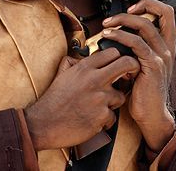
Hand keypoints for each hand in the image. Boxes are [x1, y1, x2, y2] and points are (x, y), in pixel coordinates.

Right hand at [24, 48, 139, 149]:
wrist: (43, 123)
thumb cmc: (53, 100)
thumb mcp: (61, 74)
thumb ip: (72, 62)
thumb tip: (80, 57)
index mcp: (84, 67)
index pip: (112, 52)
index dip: (119, 57)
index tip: (121, 63)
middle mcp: (94, 79)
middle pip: (126, 64)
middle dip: (132, 68)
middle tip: (130, 74)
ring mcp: (100, 98)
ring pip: (120, 95)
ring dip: (112, 102)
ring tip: (97, 107)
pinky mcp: (102, 116)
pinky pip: (112, 116)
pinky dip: (104, 120)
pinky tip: (92, 120)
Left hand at [100, 0, 175, 151]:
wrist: (150, 114)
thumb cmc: (143, 90)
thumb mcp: (142, 64)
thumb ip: (137, 48)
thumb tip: (119, 32)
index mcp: (166, 45)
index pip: (168, 14)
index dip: (151, 4)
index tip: (132, 8)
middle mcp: (167, 47)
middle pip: (164, 12)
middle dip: (142, 4)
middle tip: (121, 12)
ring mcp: (162, 55)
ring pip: (145, 25)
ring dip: (123, 20)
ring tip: (107, 24)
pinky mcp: (153, 65)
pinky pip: (136, 43)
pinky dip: (120, 36)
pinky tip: (109, 36)